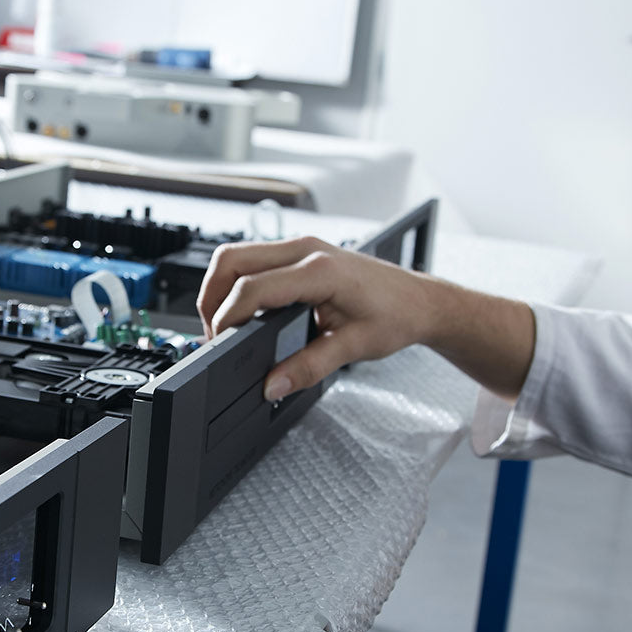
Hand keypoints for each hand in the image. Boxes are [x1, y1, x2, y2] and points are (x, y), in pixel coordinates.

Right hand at [197, 236, 439, 399]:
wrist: (420, 300)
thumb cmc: (397, 315)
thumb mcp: (354, 348)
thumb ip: (308, 368)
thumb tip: (271, 384)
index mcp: (320, 270)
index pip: (253, 288)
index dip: (228, 318)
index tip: (221, 344)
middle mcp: (306, 249)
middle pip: (231, 260)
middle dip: (211, 298)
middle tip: (214, 334)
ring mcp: (302, 246)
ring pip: (238, 255)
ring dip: (222, 288)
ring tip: (225, 325)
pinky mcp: (301, 251)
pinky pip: (254, 258)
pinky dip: (238, 282)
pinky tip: (245, 311)